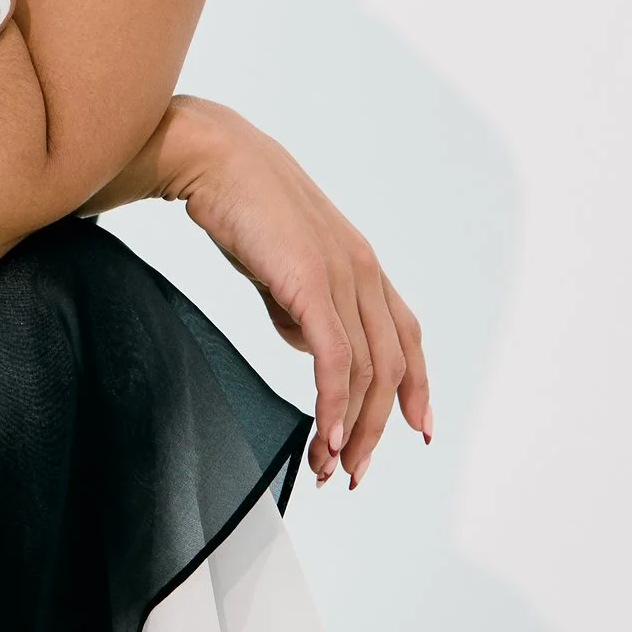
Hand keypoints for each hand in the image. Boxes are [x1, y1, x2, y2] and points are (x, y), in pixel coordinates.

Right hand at [156, 99, 430, 485]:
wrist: (215, 158)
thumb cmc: (241, 207)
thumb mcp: (283, 267)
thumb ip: (303, 308)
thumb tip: (312, 349)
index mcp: (362, 267)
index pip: (406, 337)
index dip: (417, 388)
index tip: (417, 430)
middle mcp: (364, 272)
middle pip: (391, 367)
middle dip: (375, 430)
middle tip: (352, 472)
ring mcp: (342, 276)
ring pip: (366, 371)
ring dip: (350, 429)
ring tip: (329, 467)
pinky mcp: (311, 282)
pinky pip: (334, 357)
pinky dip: (334, 402)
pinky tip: (325, 433)